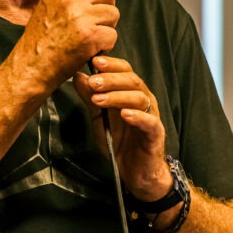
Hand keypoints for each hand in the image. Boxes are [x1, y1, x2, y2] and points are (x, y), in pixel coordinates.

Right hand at [20, 0, 118, 87]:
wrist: (31, 67)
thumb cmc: (38, 42)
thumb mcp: (47, 5)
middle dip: (106, 7)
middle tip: (94, 22)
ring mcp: (81, 16)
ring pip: (114, 13)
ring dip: (107, 27)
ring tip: (90, 36)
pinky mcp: (91, 36)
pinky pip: (113, 35)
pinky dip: (106, 45)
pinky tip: (90, 49)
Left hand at [73, 55, 171, 200]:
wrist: (135, 172)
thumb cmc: (119, 141)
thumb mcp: (99, 116)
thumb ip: (90, 97)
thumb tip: (77, 75)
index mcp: (131, 93)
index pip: (125, 70)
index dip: (111, 64)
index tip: (94, 61)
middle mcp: (144, 100)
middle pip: (132, 81)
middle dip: (111, 79)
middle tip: (93, 81)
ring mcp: (152, 116)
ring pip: (140, 98)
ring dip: (118, 96)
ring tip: (99, 99)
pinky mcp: (156, 134)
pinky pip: (150, 122)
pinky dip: (138, 116)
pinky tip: (125, 114)